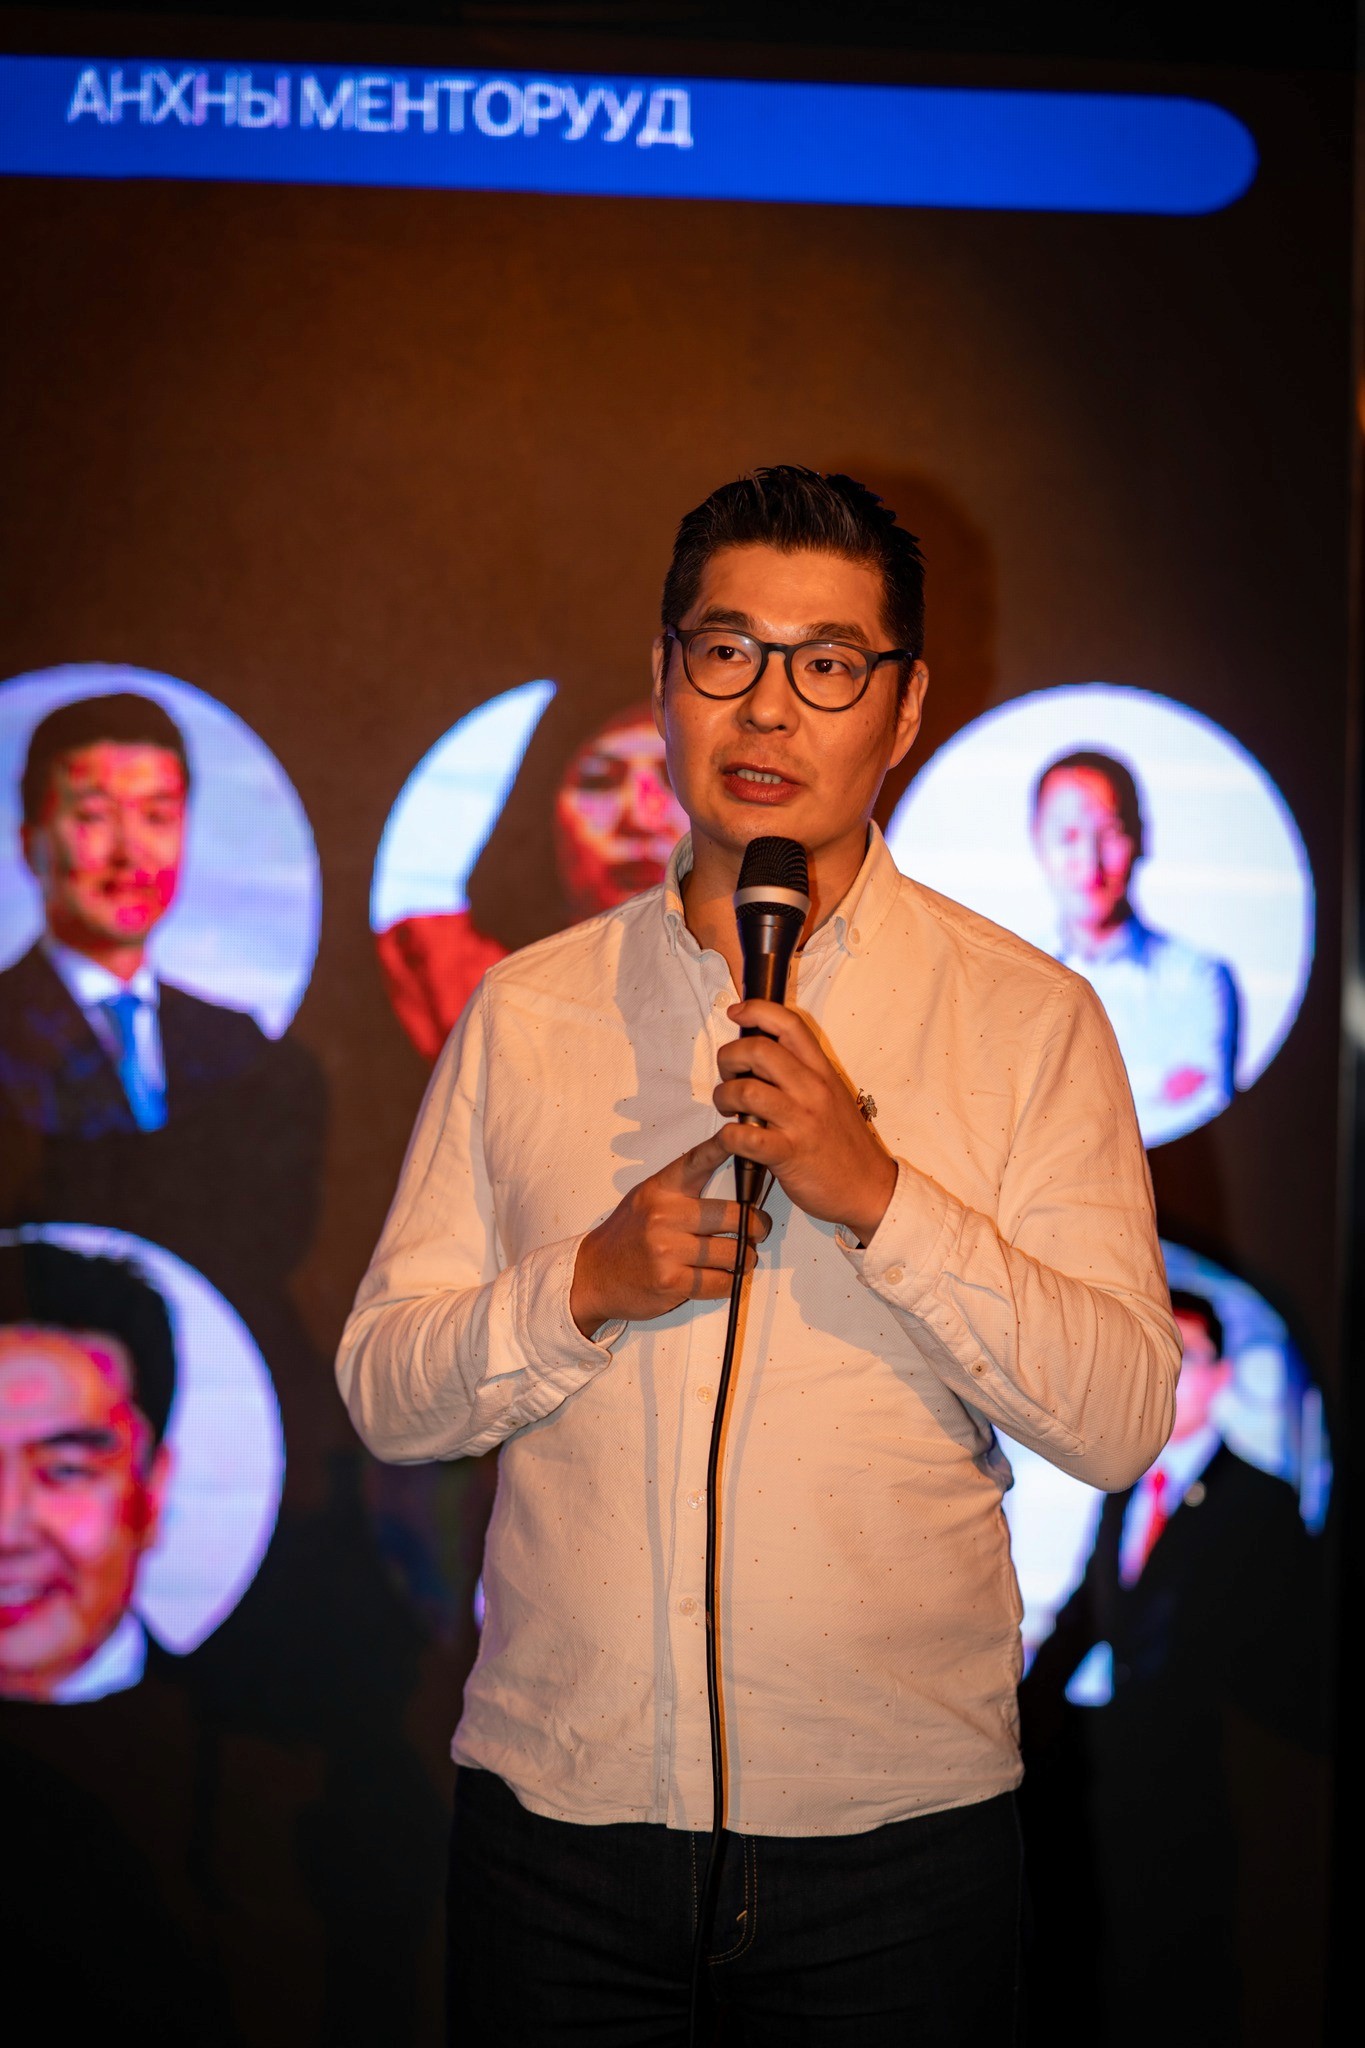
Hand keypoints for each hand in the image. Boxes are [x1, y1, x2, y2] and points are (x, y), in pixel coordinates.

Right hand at [570, 1131, 769, 1335]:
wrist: (593, 1275)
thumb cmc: (628, 1235)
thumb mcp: (647, 1199)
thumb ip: (682, 1188)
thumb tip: (729, 1172)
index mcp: (661, 1190)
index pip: (698, 1161)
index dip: (723, 1147)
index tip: (743, 1136)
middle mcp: (664, 1216)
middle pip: (735, 1216)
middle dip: (755, 1226)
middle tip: (758, 1229)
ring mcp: (667, 1250)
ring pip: (734, 1253)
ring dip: (744, 1259)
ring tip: (739, 1258)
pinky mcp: (671, 1282)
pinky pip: (721, 1282)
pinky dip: (728, 1283)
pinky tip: (720, 1278)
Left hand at [713, 1001, 896, 1244]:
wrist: (869, 1188)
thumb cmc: (842, 1143)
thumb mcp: (829, 1097)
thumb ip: (799, 1075)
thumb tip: (757, 1057)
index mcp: (822, 1071)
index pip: (789, 1024)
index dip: (757, 1010)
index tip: (736, 1012)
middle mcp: (812, 1090)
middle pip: (759, 1050)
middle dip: (729, 1057)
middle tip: (728, 1076)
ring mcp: (801, 1121)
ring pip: (746, 1091)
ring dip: (724, 1097)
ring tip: (728, 1110)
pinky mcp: (789, 1154)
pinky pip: (744, 1137)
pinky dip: (727, 1137)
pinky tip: (731, 1140)